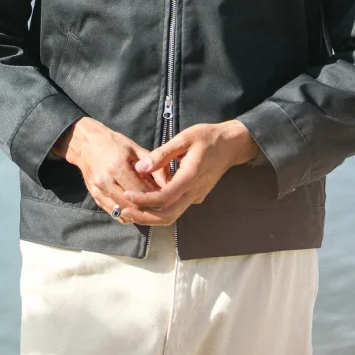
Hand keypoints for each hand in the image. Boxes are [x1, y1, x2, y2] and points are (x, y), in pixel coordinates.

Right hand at [54, 117, 164, 221]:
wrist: (86, 143)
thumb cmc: (113, 143)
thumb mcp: (135, 149)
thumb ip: (153, 166)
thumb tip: (169, 183)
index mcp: (117, 167)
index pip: (142, 192)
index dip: (156, 197)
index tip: (165, 196)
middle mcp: (106, 182)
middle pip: (132, 205)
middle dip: (148, 207)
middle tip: (160, 204)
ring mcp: (98, 191)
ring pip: (123, 212)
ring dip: (137, 212)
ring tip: (149, 206)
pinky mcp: (95, 196)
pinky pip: (113, 212)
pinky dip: (126, 213)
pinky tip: (135, 207)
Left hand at [119, 121, 259, 225]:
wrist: (231, 144)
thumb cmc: (207, 137)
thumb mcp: (184, 138)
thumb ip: (162, 154)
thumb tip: (140, 167)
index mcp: (191, 176)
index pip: (164, 198)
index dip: (144, 200)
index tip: (126, 194)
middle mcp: (194, 191)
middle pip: (168, 215)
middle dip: (144, 217)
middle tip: (124, 211)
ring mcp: (196, 196)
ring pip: (172, 215)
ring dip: (151, 216)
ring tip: (131, 210)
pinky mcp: (196, 196)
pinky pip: (177, 208)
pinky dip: (160, 210)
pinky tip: (147, 202)